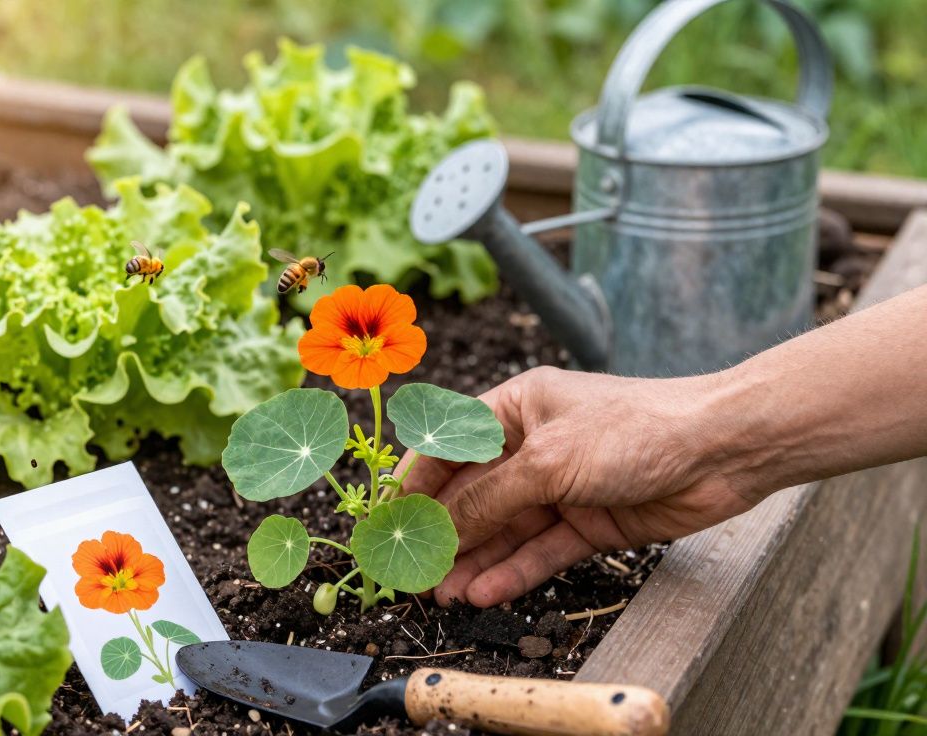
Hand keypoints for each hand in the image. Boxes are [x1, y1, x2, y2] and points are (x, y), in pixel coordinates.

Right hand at [398, 366, 759, 607]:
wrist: (722, 451)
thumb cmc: (634, 429)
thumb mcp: (547, 461)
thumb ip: (489, 500)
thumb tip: (440, 529)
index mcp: (515, 408)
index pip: (449, 446)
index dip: (415, 482)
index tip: (386, 519)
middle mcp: (534, 445)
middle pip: (474, 494)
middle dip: (443, 532)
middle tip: (412, 570)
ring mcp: (562, 485)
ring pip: (505, 529)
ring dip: (474, 560)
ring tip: (442, 594)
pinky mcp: (590, 520)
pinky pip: (541, 550)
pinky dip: (513, 571)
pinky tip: (485, 592)